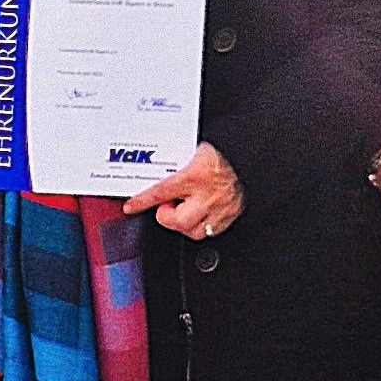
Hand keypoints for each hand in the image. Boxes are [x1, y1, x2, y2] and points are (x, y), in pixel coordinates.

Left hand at [126, 141, 241, 239]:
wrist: (249, 152)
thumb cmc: (224, 148)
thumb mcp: (195, 148)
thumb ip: (176, 161)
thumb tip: (157, 167)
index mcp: (196, 175)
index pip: (161, 192)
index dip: (142, 201)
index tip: (131, 207)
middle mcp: (209, 195)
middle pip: (179, 222)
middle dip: (168, 216)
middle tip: (168, 204)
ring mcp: (222, 208)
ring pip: (194, 232)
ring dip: (185, 223)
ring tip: (185, 207)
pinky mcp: (232, 214)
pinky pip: (211, 231)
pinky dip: (202, 224)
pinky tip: (200, 212)